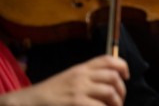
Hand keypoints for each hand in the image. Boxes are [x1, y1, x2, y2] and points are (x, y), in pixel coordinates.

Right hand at [0, 55, 128, 105]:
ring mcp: (79, 90)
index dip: (122, 66)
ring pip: (110, 92)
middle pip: (113, 76)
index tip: (125, 76)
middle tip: (119, 100)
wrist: (30, 102)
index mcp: (81, 68)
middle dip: (122, 90)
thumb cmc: (51, 93)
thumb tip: (112, 81)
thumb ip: (88, 77)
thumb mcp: (70, 78)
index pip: (108, 59)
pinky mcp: (77, 103)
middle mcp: (82, 76)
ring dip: (117, 103)